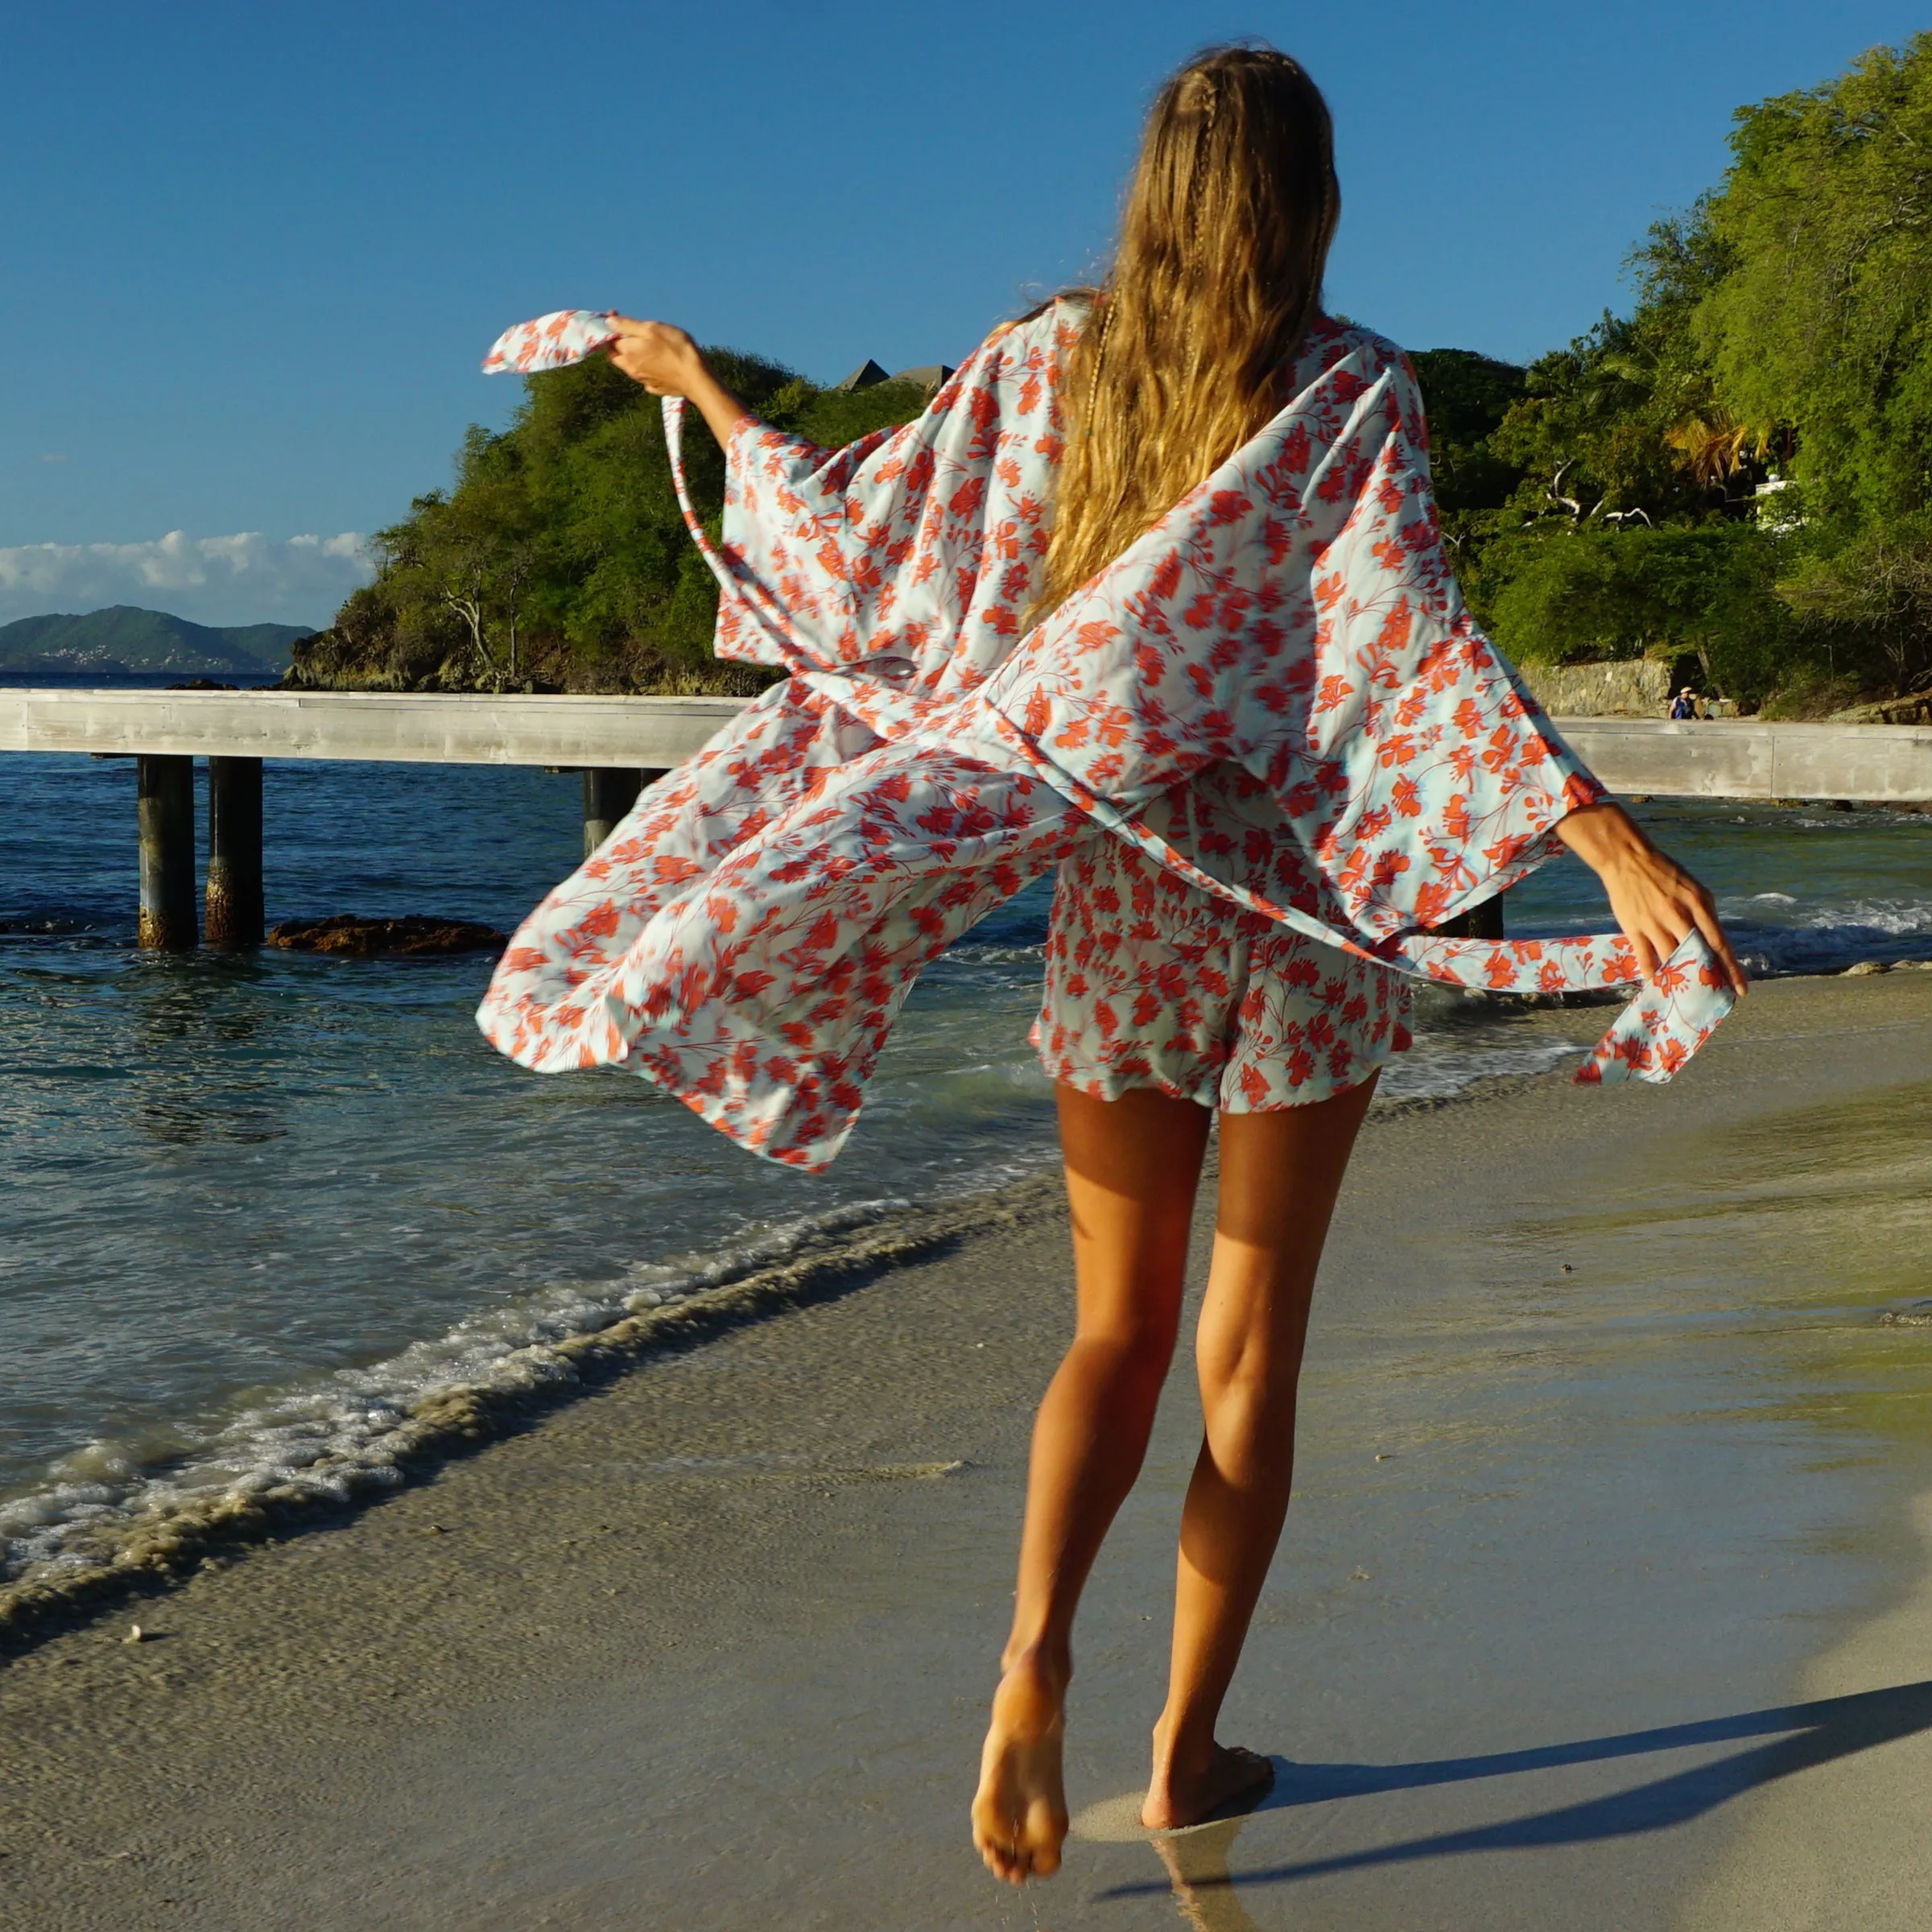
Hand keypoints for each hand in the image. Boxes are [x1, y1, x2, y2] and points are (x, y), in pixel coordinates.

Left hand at [605, 316, 707, 395]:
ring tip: (643, 344)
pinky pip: (644, 376)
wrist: (696, 377)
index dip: (610, 325)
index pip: (609, 339)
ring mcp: (643, 380)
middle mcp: (631, 368)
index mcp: (628, 352)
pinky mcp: (655, 388)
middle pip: (615, 356)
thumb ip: (628, 325)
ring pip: (629, 366)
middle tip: (627, 331)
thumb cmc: (675, 348)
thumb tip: (609, 322)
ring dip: (630, 355)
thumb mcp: (652, 329)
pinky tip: (654, 363)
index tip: (615, 313)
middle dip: (616, 343)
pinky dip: (644, 368)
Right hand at [1556, 802, 1748, 996]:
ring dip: (1680, 978)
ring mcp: (1654, 923)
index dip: (1731, 969)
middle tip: (1714, 997)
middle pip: (1697, 955)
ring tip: (1686, 993)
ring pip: (1671, 959)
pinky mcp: (1633, 927)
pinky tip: (1657, 982)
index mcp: (1698, 903)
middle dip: (1708, 978)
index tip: (1740, 990)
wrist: (1627, 859)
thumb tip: (1711, 943)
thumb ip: (1703, 914)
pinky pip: (1645, 957)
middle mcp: (1678, 915)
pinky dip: (1652, 973)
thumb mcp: (1693, 889)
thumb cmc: (1665, 873)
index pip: (1719, 943)